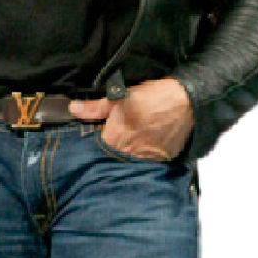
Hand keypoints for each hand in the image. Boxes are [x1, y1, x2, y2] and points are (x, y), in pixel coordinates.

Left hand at [69, 78, 193, 161]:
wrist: (184, 101)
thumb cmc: (150, 97)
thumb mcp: (118, 98)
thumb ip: (94, 108)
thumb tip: (73, 109)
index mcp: (115, 140)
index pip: (99, 147)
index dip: (101, 137)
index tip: (104, 130)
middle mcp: (130, 154)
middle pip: (116, 154)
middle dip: (116, 145)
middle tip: (124, 131)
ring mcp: (148, 159)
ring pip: (133, 158)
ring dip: (132, 150)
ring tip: (138, 134)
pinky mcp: (164, 159)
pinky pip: (151, 160)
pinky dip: (149, 152)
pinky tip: (151, 140)